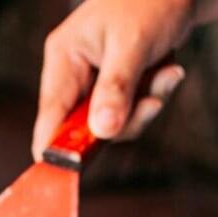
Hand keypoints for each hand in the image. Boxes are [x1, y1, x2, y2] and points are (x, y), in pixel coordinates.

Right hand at [31, 0, 191, 158]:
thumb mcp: (132, 44)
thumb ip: (115, 89)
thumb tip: (102, 132)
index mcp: (63, 59)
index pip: (50, 117)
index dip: (56, 148)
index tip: (70, 171)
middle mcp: (74, 73)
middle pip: (83, 126)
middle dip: (122, 121)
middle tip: (151, 103)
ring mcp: (95, 81)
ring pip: (111, 122)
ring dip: (143, 107)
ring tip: (167, 74)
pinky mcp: (117, 85)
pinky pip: (130, 110)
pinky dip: (153, 96)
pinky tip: (168, 71)